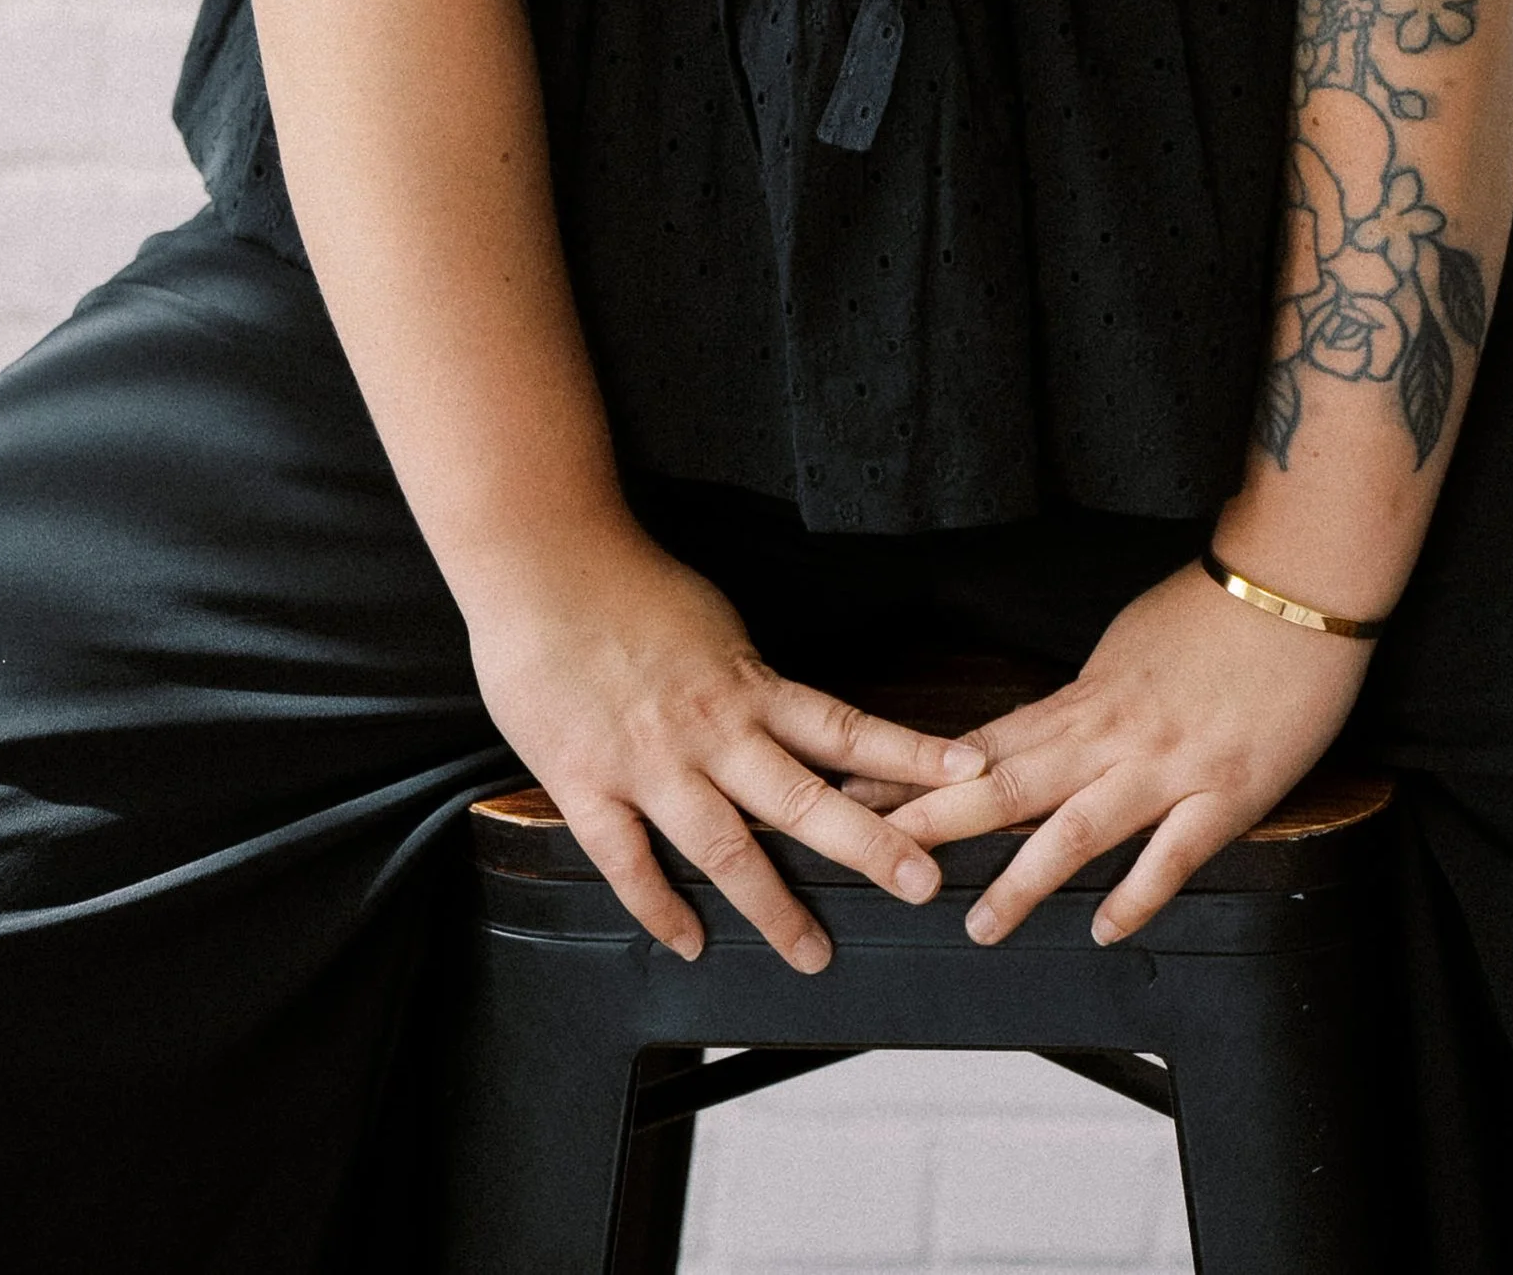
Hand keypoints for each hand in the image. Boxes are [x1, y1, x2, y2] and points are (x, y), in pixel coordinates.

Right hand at [467, 517, 979, 972]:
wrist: (542, 559)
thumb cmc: (625, 582)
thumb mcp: (711, 623)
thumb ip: (745, 681)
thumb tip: (784, 721)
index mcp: (746, 682)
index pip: (846, 725)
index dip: (910, 752)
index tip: (970, 772)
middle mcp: (711, 728)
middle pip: (803, 799)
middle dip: (868, 846)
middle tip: (923, 885)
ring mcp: (649, 761)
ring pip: (725, 848)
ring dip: (772, 905)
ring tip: (812, 953)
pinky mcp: (587, 780)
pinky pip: (628, 861)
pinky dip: (660, 908)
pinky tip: (689, 941)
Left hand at [872, 558, 1367, 946]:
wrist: (1299, 585)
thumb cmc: (1218, 607)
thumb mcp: (1130, 643)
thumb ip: (1088, 698)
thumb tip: (1047, 730)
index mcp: (1087, 696)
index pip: (987, 742)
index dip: (923, 777)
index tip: (866, 795)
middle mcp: (1114, 734)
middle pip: (1010, 785)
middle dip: (939, 824)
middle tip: (877, 858)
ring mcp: (1168, 766)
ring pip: (1080, 829)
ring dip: (1024, 880)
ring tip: (979, 925)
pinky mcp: (1227, 793)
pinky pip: (1173, 853)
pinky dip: (1136, 893)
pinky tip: (1103, 929)